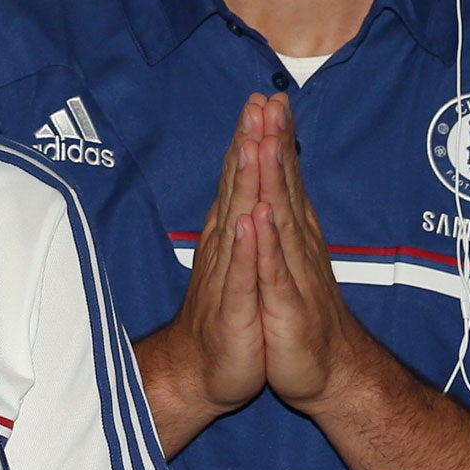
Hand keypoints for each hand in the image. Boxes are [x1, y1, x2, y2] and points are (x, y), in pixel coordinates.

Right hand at [137, 97, 269, 449]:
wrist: (205, 370)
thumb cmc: (229, 313)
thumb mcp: (242, 259)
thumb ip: (244, 215)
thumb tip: (249, 177)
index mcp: (232, 234)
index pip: (241, 178)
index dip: (252, 139)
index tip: (264, 100)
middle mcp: (226, 247)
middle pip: (237, 188)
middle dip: (248, 145)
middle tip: (256, 104)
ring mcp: (228, 277)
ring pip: (237, 221)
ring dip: (243, 183)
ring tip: (251, 145)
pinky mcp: (234, 310)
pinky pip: (240, 275)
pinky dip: (245, 247)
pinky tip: (247, 221)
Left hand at [252, 94, 369, 410]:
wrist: (327, 372)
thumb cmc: (301, 317)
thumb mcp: (288, 264)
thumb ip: (285, 223)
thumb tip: (279, 187)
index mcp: (294, 236)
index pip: (284, 179)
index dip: (275, 139)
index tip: (267, 100)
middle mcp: (298, 247)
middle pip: (286, 187)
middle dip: (276, 143)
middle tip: (271, 101)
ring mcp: (294, 274)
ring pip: (282, 219)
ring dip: (274, 181)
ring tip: (265, 142)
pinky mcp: (288, 307)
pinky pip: (275, 271)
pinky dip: (267, 244)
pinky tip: (260, 217)